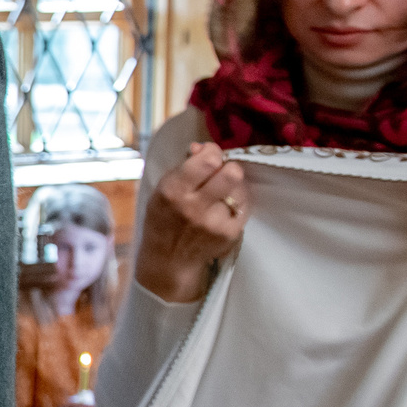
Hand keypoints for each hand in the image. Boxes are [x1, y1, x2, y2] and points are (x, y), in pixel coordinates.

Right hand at [134, 144, 248, 302]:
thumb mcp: (162, 190)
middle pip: (231, 173)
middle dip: (228, 167)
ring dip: (233, 186)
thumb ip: (183, 167)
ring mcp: (214, 222)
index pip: (208, 160)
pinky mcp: (230, 233)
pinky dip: (237, 203)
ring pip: (241, 188)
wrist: (168, 260)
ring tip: (222, 192)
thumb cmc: (163, 220)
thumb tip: (202, 147)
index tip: (209, 156)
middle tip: (221, 172)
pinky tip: (224, 208)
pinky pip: (244, 206)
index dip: (213, 152)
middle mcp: (194, 206)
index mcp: (173, 191)